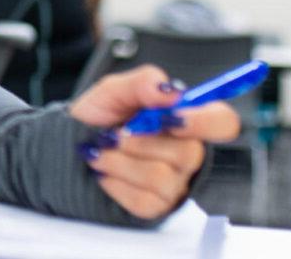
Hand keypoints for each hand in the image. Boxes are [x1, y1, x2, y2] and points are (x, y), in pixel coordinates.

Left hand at [67, 65, 240, 219]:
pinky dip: (114, 183)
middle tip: (115, 133)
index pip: (223, 122)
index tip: (173, 117)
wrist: (66, 148)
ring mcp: (174, 184)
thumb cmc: (97, 118)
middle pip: (189, 153)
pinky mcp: (155, 208)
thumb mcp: (113, 90)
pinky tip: (104, 172)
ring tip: (101, 150)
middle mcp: (187, 154)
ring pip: (161, 177)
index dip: (205, 121)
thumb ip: (142, 82)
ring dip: (119, 160)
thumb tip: (171, 91)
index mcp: (185, 120)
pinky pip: (143, 200)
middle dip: (141, 141)